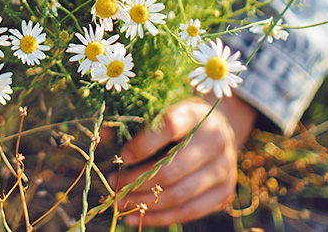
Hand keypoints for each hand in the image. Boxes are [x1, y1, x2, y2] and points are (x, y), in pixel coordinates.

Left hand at [109, 95, 256, 225]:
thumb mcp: (160, 110)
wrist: (219, 129)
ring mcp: (223, 168)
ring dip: (145, 202)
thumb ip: (132, 122)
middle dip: (137, 181)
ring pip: (179, 194)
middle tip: (114, 184)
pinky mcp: (224, 192)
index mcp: (194, 114)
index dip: (143, 144)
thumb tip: (103, 135)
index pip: (169, 127)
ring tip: (121, 202)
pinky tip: (137, 216)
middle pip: (171, 169)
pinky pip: (190, 211)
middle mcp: (214, 140)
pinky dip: (161, 217)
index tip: (122, 156)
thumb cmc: (179, 120)